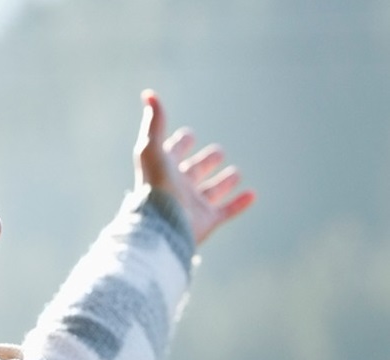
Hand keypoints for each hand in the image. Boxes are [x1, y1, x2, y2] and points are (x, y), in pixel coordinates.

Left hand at [133, 89, 255, 244]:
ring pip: (211, 191)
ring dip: (224, 182)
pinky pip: (227, 211)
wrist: (162, 224)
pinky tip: (253, 194)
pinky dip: (240, 203)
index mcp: (164, 169)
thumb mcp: (152, 148)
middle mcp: (179, 186)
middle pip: (195, 170)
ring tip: (235, 173)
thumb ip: (155, 122)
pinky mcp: (207, 221)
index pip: (174, 152)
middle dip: (206, 161)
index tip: (188, 136)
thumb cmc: (156, 185)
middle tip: (217, 153)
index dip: (180, 143)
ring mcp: (193, 205)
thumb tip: (149, 93)